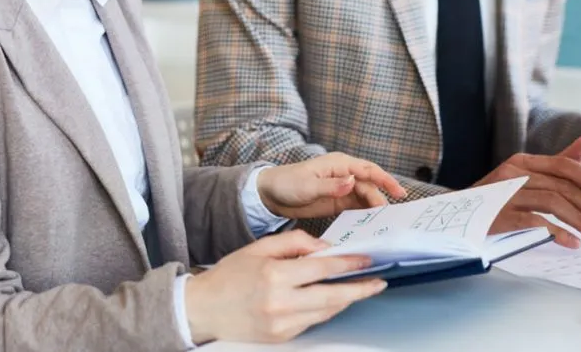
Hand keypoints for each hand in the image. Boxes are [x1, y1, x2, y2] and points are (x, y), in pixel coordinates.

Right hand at [184, 229, 385, 344]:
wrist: (203, 308)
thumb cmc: (230, 275)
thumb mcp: (259, 248)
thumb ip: (294, 243)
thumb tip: (324, 248)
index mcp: (274, 275)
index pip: (322, 269)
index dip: (348, 265)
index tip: (366, 261)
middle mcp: (280, 302)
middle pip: (332, 297)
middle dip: (359, 289)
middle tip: (377, 282)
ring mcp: (282, 324)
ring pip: (326, 312)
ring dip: (345, 300)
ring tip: (359, 289)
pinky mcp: (281, 337)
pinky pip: (312, 322)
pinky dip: (326, 310)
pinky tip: (333, 300)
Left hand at [256, 152, 406, 219]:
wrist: (271, 194)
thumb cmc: (287, 183)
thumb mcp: (307, 186)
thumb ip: (331, 186)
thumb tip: (353, 181)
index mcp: (339, 164)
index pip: (368, 170)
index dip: (386, 180)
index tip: (399, 193)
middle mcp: (344, 175)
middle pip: (370, 187)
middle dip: (381, 200)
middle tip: (390, 218)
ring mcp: (342, 189)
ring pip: (366, 198)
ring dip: (375, 209)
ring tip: (385, 224)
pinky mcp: (338, 202)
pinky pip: (357, 208)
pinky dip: (365, 215)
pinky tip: (371, 226)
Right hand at [477, 137, 580, 248]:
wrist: (456, 215)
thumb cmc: (496, 197)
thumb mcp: (525, 176)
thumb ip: (557, 162)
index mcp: (523, 161)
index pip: (563, 165)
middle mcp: (514, 172)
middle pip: (562, 186)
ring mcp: (505, 193)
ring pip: (552, 202)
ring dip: (580, 221)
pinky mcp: (500, 214)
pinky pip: (536, 221)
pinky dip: (558, 233)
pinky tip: (572, 242)